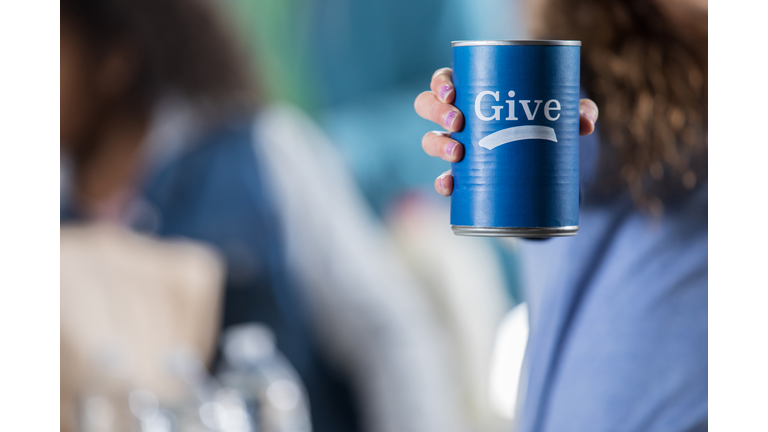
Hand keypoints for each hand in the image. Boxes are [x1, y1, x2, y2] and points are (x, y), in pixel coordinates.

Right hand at [414, 67, 599, 195]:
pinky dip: (442, 183)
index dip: (440, 84)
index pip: (444, 80)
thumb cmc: (544, 124)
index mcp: (472, 91)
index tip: (453, 92)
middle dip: (437, 113)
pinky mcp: (463, 176)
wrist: (543, 167)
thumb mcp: (561, 114)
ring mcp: (456, 146)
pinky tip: (449, 187)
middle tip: (458, 122)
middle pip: (429, 107)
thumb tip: (585, 123)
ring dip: (437, 146)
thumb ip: (577, 111)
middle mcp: (457, 117)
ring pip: (430, 141)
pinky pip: (444, 179)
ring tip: (458, 154)